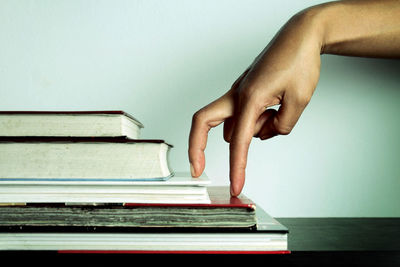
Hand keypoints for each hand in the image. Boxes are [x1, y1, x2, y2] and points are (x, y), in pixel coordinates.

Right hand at [189, 10, 322, 195]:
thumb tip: (266, 132)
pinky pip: (243, 115)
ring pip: (233, 122)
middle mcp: (236, 95)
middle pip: (202, 122)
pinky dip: (257, 120)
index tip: (235, 186)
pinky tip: (276, 106)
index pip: (239, 142)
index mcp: (249, 98)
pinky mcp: (244, 91)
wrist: (300, 36)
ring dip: (250, 129)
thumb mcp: (299, 100)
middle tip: (198, 169)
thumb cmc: (299, 61)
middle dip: (196, 147)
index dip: (236, 168)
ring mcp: (238, 92)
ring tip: (279, 110)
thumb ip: (281, 126)